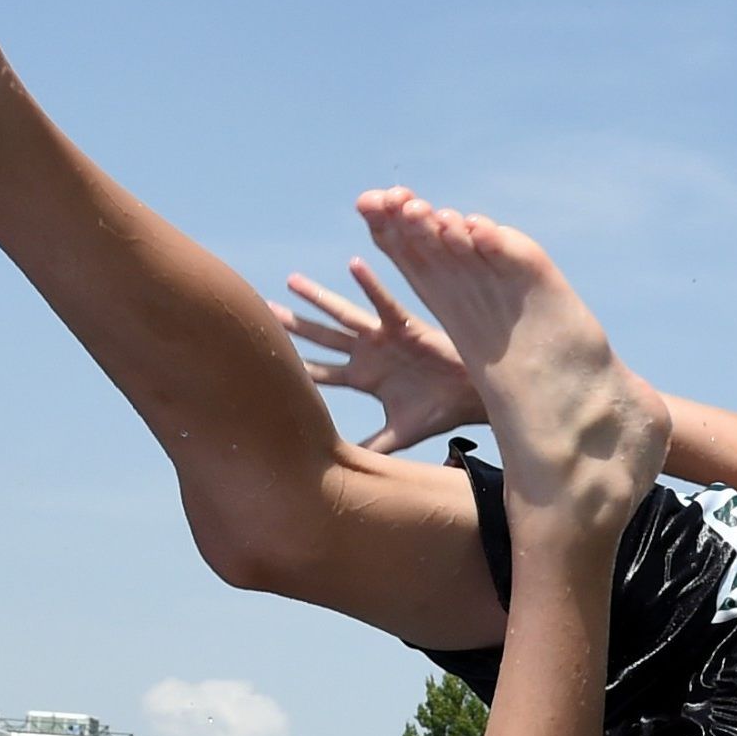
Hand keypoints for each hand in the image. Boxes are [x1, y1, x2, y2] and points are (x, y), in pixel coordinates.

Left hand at [271, 256, 482, 452]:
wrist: (472, 399)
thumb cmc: (438, 413)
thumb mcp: (398, 435)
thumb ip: (371, 448)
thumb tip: (345, 471)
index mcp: (365, 377)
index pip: (322, 371)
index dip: (297, 366)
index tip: (266, 359)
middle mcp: (369, 353)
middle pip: (323, 338)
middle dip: (296, 325)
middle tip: (264, 309)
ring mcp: (384, 337)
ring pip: (343, 315)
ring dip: (318, 298)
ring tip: (291, 281)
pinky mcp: (405, 326)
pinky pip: (383, 302)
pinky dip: (369, 284)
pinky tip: (354, 264)